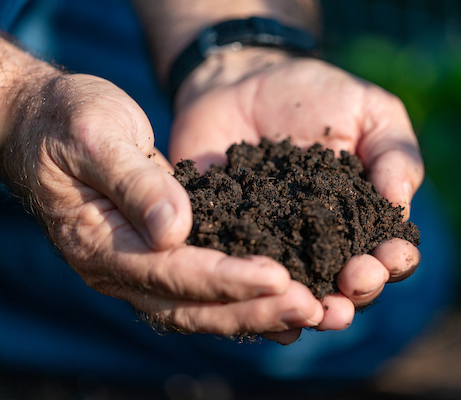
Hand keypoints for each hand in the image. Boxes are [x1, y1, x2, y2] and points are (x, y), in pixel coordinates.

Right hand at [1, 71, 323, 342]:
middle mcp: (119, 270)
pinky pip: (203, 292)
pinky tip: (283, 300)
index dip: (226, 277)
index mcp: (99, 243)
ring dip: (256, 314)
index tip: (278, 277)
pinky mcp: (158, 259)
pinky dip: (243, 301)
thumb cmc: (67, 121)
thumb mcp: (97, 137)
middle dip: (253, 309)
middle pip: (192, 306)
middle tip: (311, 308)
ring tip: (310, 311)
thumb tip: (173, 231)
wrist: (46, 123)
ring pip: (201, 309)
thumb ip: (135, 184)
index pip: (171, 271)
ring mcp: (138, 270)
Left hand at [169, 49, 423, 341]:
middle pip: (347, 286)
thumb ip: (395, 155)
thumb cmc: (315, 95)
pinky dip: (248, 297)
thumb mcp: (370, 111)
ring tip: (317, 312)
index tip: (391, 255)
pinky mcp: (229, 245)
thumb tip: (400, 206)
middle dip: (358, 291)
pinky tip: (256, 304)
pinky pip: (239, 278)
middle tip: (354, 283)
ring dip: (310, 310)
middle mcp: (323, 245)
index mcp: (363, 219)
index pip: (388, 253)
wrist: (241, 80)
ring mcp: (276, 250)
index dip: (395, 260)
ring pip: (298, 295)